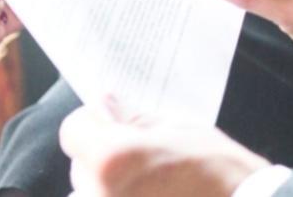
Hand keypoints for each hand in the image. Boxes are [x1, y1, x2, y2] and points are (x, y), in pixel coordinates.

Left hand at [60, 104, 267, 196]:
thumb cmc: (218, 170)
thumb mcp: (181, 128)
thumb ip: (135, 119)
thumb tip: (105, 106)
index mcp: (111, 158)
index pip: (74, 129)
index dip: (96, 121)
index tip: (116, 122)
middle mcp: (95, 193)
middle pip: (80, 164)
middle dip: (104, 154)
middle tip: (143, 155)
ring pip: (89, 191)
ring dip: (109, 183)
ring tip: (150, 182)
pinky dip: (120, 195)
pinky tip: (153, 193)